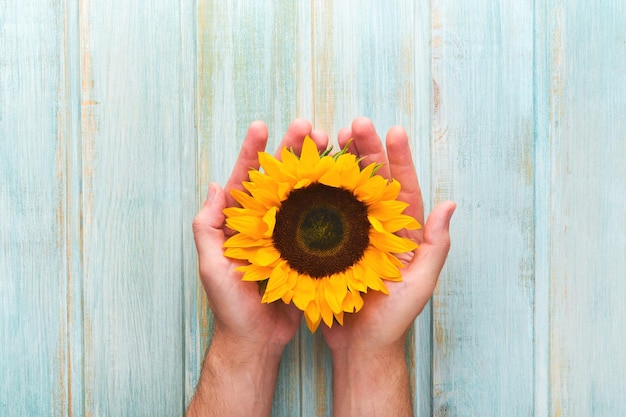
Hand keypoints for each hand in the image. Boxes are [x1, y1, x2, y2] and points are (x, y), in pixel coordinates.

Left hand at [192, 119, 329, 349]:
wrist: (256, 339)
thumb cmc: (229, 305)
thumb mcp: (211, 265)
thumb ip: (208, 227)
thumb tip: (216, 186)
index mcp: (239, 223)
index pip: (246, 179)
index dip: (253, 152)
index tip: (263, 126)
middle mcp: (265, 223)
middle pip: (280, 179)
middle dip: (293, 151)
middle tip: (311, 128)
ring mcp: (287, 236)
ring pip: (303, 195)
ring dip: (316, 170)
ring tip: (333, 147)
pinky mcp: (306, 252)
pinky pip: (320, 223)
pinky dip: (331, 202)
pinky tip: (344, 184)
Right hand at [321, 118, 454, 416]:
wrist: (360, 346)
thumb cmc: (393, 319)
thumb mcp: (419, 284)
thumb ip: (435, 246)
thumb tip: (450, 204)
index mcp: (402, 233)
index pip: (402, 189)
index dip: (399, 159)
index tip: (393, 131)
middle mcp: (377, 228)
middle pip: (372, 182)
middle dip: (365, 150)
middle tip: (354, 124)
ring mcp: (351, 235)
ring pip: (346, 191)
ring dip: (340, 163)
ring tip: (330, 137)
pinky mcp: (328, 246)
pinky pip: (322, 214)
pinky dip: (316, 192)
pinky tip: (308, 172)